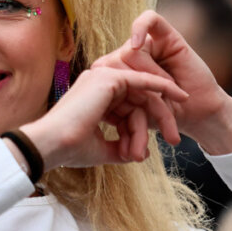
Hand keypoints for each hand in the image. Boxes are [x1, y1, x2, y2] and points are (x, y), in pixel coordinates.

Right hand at [21, 63, 188, 167]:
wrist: (51, 144)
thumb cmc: (69, 148)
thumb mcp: (101, 149)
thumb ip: (120, 147)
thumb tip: (138, 154)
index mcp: (94, 98)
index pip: (128, 110)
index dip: (141, 130)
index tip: (157, 145)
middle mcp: (98, 84)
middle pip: (139, 101)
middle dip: (157, 123)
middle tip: (174, 142)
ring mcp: (103, 77)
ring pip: (143, 96)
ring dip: (156, 120)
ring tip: (155, 145)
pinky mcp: (110, 77)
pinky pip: (143, 80)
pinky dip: (162, 86)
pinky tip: (180, 95)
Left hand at [101, 10, 231, 154]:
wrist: (198, 115)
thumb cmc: (165, 116)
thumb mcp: (134, 111)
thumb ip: (114, 95)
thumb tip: (90, 80)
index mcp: (119, 72)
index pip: (102, 72)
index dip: (115, 93)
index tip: (132, 114)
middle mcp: (131, 56)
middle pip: (114, 61)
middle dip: (134, 86)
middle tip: (154, 103)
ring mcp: (148, 45)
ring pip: (129, 50)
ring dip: (149, 76)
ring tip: (166, 91)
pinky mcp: (167, 35)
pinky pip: (149, 19)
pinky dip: (140, 27)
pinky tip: (137, 43)